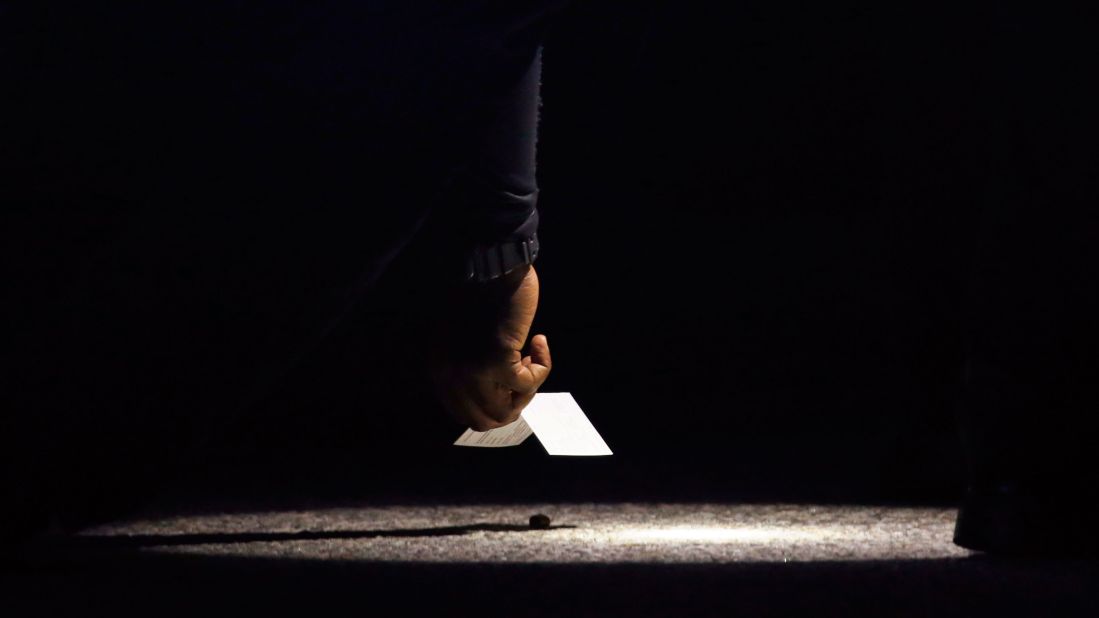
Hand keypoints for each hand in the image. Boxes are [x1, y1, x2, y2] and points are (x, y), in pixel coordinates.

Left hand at [427, 265, 551, 430]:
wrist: (492, 264)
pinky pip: (527, 384)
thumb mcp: (463, 338)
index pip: (464, 413)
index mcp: (438, 370)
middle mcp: (450, 375)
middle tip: (523, 375)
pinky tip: (540, 342)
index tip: (508, 382)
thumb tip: (495, 393)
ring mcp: (472, 370)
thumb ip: (468, 365)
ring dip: (526, 389)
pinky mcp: (497, 360)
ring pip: (506, 410)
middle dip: (511, 404)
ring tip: (529, 358)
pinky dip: (542, 367)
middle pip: (484, 420)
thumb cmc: (482, 293)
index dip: (493, 404)